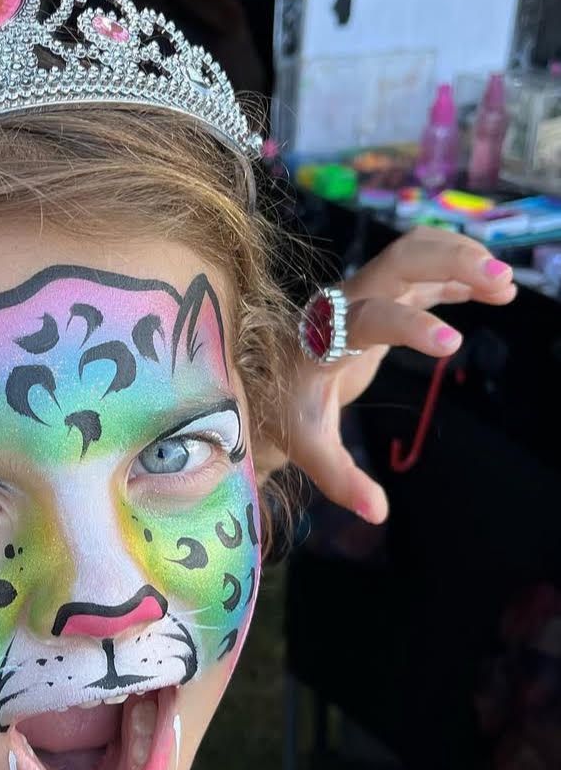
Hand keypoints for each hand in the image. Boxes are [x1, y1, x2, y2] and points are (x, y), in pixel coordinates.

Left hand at [280, 228, 516, 522]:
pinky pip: (423, 272)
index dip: (408, 326)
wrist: (264, 378)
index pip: (369, 319)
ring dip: (460, 258)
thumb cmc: (285, 409)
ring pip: (413, 255)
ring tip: (505, 286)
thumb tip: (376, 513)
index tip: (450, 344)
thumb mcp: (307, 445)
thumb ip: (339, 477)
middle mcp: (345, 304)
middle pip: (398, 262)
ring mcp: (366, 294)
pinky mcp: (383, 297)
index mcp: (326, 337)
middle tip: (501, 281)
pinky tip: (496, 291)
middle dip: (449, 261)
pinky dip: (459, 272)